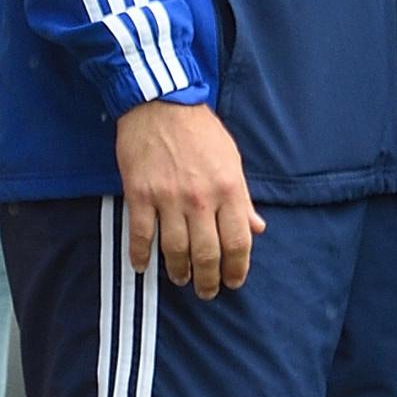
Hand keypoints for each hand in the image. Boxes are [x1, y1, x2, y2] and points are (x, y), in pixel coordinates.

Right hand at [115, 98, 265, 296]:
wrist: (162, 104)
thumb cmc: (201, 132)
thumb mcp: (232, 161)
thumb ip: (243, 199)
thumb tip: (257, 228)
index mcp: (229, 189)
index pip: (238, 241)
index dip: (237, 268)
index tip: (233, 281)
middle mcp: (200, 198)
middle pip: (207, 253)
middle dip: (208, 279)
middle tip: (207, 292)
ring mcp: (168, 197)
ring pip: (174, 249)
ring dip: (178, 271)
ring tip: (181, 279)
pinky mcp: (139, 194)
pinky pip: (140, 234)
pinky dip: (140, 255)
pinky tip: (142, 266)